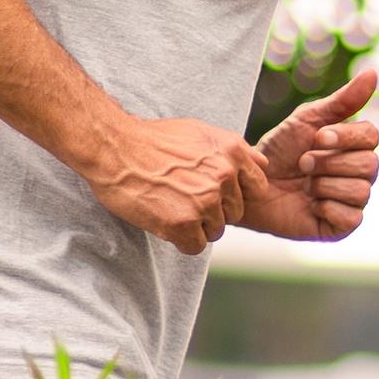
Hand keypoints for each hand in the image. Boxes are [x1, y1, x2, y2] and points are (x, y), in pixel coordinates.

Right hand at [90, 117, 266, 254]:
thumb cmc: (153, 139)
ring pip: (215, 231)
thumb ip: (236, 150)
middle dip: (213, 211)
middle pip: (233, 213)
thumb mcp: (202, 132)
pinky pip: (195, 246)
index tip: (216, 193)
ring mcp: (204, 201)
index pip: (258, 188)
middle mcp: (223, 176)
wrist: (114, 147)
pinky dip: (180, 240)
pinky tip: (164, 220)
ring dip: (195, 226)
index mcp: (232, 152)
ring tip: (171, 206)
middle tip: (183, 198)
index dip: (236, 194)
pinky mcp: (182, 223)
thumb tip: (264, 164)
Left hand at [245, 69, 378, 242]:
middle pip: (369, 165)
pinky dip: (326, 208)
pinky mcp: (341, 227)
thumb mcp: (307, 120)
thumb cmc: (277, 152)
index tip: (318, 138)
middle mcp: (358, 174)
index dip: (345, 137)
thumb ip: (343, 100)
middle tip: (302, 165)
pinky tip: (309, 205)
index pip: (371, 137)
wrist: (249, 186)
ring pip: (361, 191)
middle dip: (329, 163)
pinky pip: (352, 217)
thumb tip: (374, 73)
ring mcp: (351, 201)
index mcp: (353, 147)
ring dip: (323, 185)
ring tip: (304, 185)